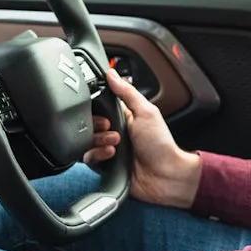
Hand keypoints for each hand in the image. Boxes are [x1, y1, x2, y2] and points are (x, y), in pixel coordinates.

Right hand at [85, 69, 200, 208]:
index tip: (105, 112)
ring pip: (86, 140)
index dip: (96, 108)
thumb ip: (127, 92)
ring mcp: (108, 149)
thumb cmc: (161, 145)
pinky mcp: (104, 165)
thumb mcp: (146, 111)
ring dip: (99, 141)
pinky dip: (97, 156)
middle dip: (98, 127)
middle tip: (112, 130)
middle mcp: (113, 132)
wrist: (164, 176)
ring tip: (115, 145)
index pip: (99, 106)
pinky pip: (88, 158)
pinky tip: (110, 156)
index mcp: (123, 116)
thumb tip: (112, 73)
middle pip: (89, 123)